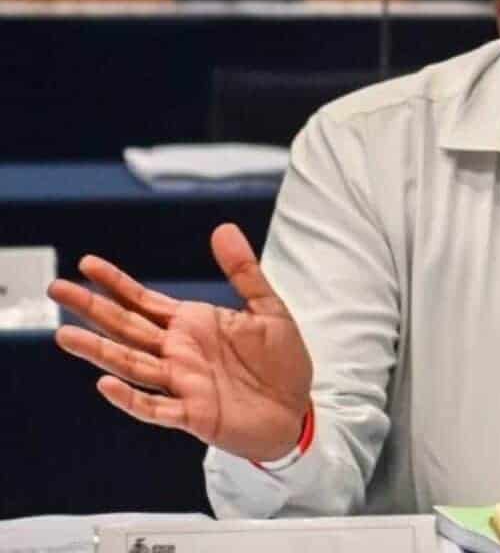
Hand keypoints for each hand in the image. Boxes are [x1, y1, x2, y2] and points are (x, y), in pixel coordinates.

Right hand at [48, 223, 312, 461]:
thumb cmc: (281, 362)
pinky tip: (107, 384)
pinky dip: (131, 399)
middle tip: (57, 288)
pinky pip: (156, 407)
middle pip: (127, 328)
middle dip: (92, 309)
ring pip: (132, 365)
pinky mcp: (194, 414)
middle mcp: (179, 353)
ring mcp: (183, 384)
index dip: (116, 283)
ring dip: (99, 351)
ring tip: (66, 335)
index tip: (86, 263)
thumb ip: (243, 272)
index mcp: (192, 326)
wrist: (298, 410)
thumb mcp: (268, 309)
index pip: (144, 302)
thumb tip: (223, 229)